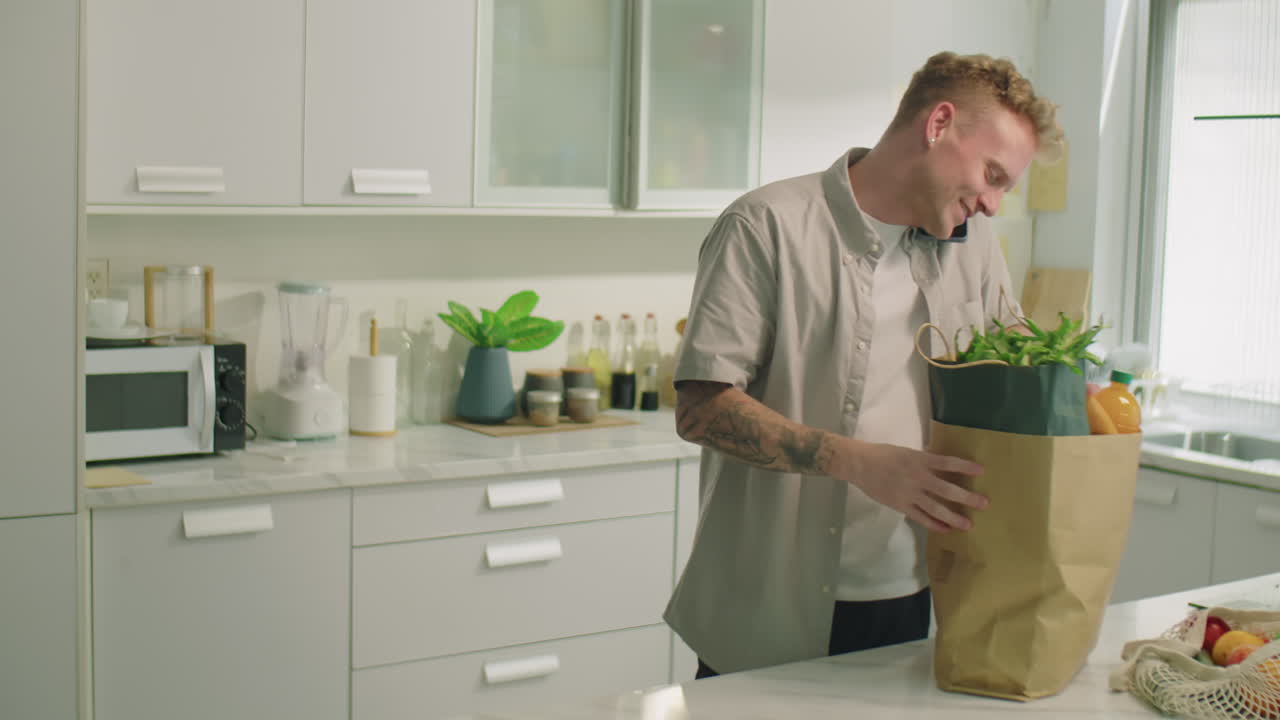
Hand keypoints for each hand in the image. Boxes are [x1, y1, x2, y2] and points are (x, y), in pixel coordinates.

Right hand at [835, 440, 986, 532]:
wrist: (859, 464)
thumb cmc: (883, 454)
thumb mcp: (907, 452)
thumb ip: (925, 460)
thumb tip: (943, 465)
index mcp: (919, 460)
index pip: (947, 462)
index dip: (964, 466)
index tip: (981, 470)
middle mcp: (917, 477)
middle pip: (946, 489)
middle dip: (966, 497)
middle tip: (983, 504)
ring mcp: (909, 493)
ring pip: (935, 508)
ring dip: (953, 517)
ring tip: (967, 525)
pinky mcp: (900, 505)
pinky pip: (920, 517)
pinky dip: (934, 524)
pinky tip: (945, 529)